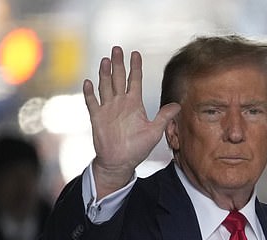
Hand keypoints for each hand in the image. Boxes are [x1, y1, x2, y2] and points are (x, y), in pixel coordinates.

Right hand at [83, 46, 180, 197]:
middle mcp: (120, 103)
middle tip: (117, 49)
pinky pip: (92, 102)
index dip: (135, 67)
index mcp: (134, 104)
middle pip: (118, 78)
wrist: (120, 162)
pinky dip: (90, 93)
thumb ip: (164, 117)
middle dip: (118, 64)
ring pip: (105, 86)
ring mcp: (108, 109)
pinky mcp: (97, 117)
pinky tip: (88, 82)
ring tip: (106, 61)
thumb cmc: (137, 149)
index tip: (135, 53)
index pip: (135, 80)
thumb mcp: (154, 132)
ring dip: (105, 74)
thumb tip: (178, 105)